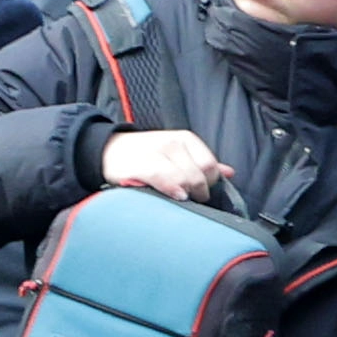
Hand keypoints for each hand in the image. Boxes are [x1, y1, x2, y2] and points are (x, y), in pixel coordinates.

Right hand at [103, 128, 234, 200]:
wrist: (107, 151)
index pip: (210, 165)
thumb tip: (229, 172)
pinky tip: (175, 196)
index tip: (199, 190)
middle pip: (200, 173)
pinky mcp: (141, 165)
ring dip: (187, 193)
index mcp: (185, 139)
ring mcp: (157, 152)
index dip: (209, 182)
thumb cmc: (144, 156)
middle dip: (199, 190)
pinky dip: (173, 189)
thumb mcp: (176, 154)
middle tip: (191, 198)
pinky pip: (165, 179)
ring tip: (181, 198)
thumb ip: (201, 162)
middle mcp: (173, 143)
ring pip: (186, 178)